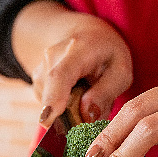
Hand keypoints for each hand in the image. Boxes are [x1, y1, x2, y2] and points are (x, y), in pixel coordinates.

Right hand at [11, 0, 132, 124]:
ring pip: (51, 104)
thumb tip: (87, 116)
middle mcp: (52, 56)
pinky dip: (64, 107)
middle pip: (52, 96)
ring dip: (70, 110)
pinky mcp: (37, 82)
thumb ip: (106, 93)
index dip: (53, 99)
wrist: (85, 35)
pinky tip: (76, 93)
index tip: (48, 121)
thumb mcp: (120, 71)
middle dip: (69, 118)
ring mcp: (41, 69)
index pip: (60, 75)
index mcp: (79, 49)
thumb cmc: (107, 54)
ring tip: (87, 94)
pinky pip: (49, 105)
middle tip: (92, 118)